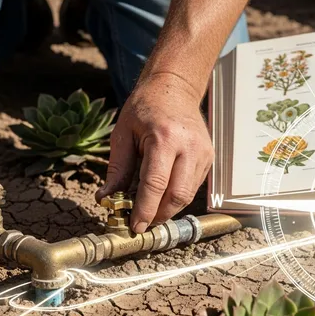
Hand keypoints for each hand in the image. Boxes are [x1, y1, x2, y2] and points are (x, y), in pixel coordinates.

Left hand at [95, 74, 213, 232]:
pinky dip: (176, 197)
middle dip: (159, 215)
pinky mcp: (208, 157)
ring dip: (168, 209)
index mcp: (164, 138)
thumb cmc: (144, 109)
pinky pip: (193, 186)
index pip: (155, 184)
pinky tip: (162, 197)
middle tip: (142, 224)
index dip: (145, 209)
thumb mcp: (123, 134)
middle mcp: (189, 146)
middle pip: (177, 195)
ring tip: (150, 212)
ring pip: (187, 195)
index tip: (135, 226)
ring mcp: (203, 152)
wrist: (174, 88)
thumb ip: (117, 169)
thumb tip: (106, 199)